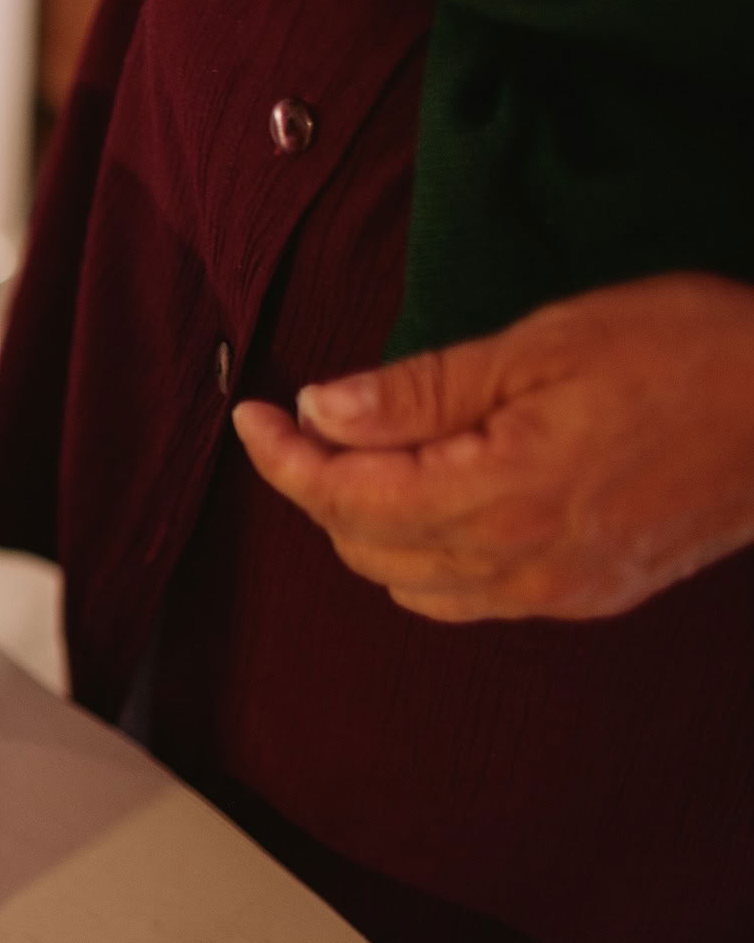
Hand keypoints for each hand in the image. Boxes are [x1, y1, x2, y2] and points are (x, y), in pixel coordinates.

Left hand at [231, 274, 753, 621]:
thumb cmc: (689, 355)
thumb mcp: (541, 345)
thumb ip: (421, 391)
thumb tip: (323, 410)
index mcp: (500, 497)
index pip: (345, 498)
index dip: (283, 459)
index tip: (252, 416)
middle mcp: (519, 564)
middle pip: (363, 547)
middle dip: (319, 488)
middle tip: (304, 423)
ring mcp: (555, 592)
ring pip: (408, 583)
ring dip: (366, 525)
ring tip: (360, 456)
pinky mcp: (587, 596)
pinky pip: (467, 597)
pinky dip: (422, 555)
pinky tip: (430, 500)